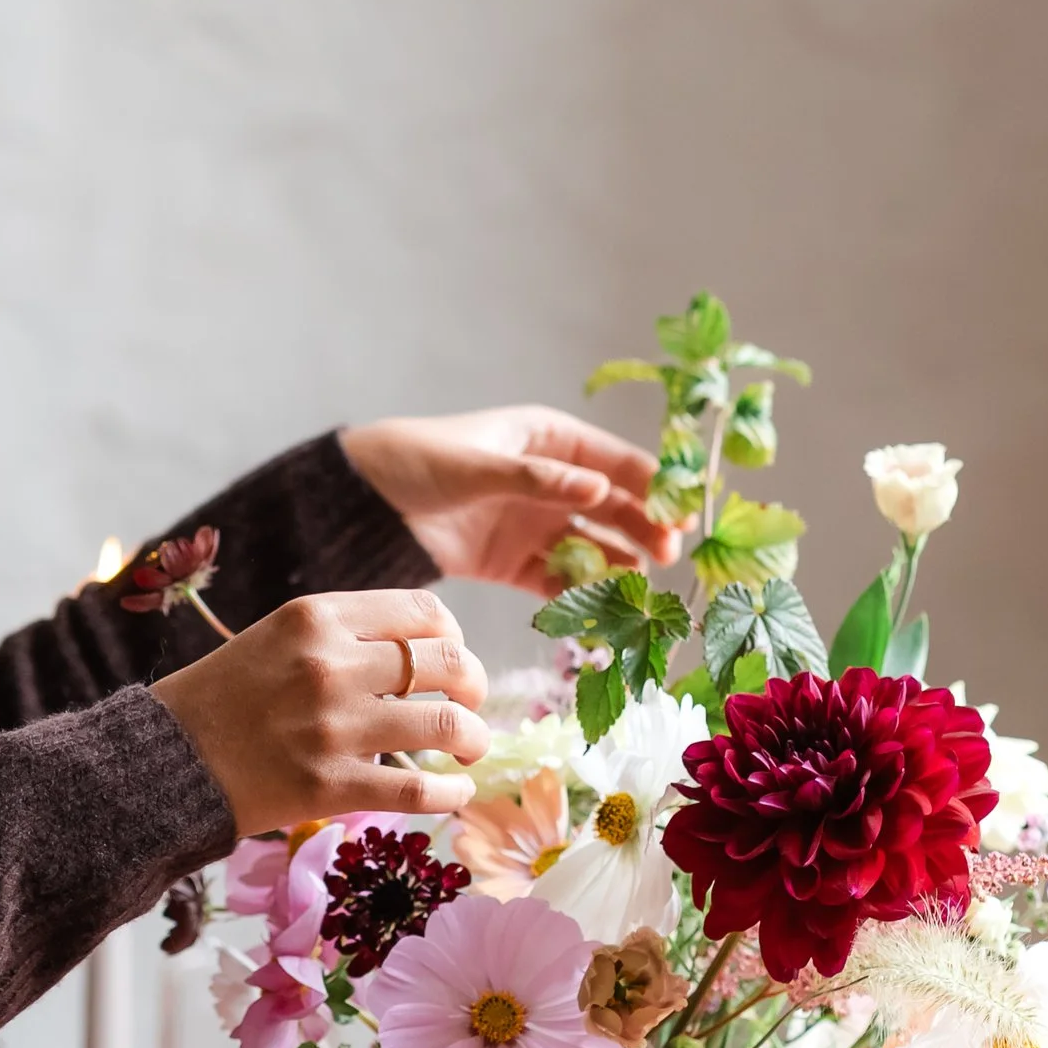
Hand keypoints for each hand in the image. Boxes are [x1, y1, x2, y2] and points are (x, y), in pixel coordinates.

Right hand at [152, 589, 486, 837]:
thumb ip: (342, 635)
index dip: (454, 636)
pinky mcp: (330, 786)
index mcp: (317, 618)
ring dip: (474, 739)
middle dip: (474, 685)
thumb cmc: (222, 698)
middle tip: (470, 704)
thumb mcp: (277, 637)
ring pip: (448, 726)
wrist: (165, 761)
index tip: (451, 656)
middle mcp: (331, 665)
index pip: (424, 611)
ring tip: (471, 749)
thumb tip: (420, 647)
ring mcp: (334, 727)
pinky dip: (452, 791)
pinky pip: (420, 790)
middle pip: (448, 664)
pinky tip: (458, 790)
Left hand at [339, 406, 679, 592]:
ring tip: (641, 585)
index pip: (615, 461)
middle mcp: (552, 482)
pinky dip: (580, 594)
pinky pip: (558, 580)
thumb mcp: (479, 466)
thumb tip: (599, 488)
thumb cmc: (420, 461)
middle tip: (668, 554)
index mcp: (549, 439)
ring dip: (619, 565)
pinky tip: (600, 608)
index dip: (653, 485)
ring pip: (593, 546)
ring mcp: (535, 524)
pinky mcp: (514, 563)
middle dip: (645, 528)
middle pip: (614, 507)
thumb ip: (537, 479)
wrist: (365, 503)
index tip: (682, 510)